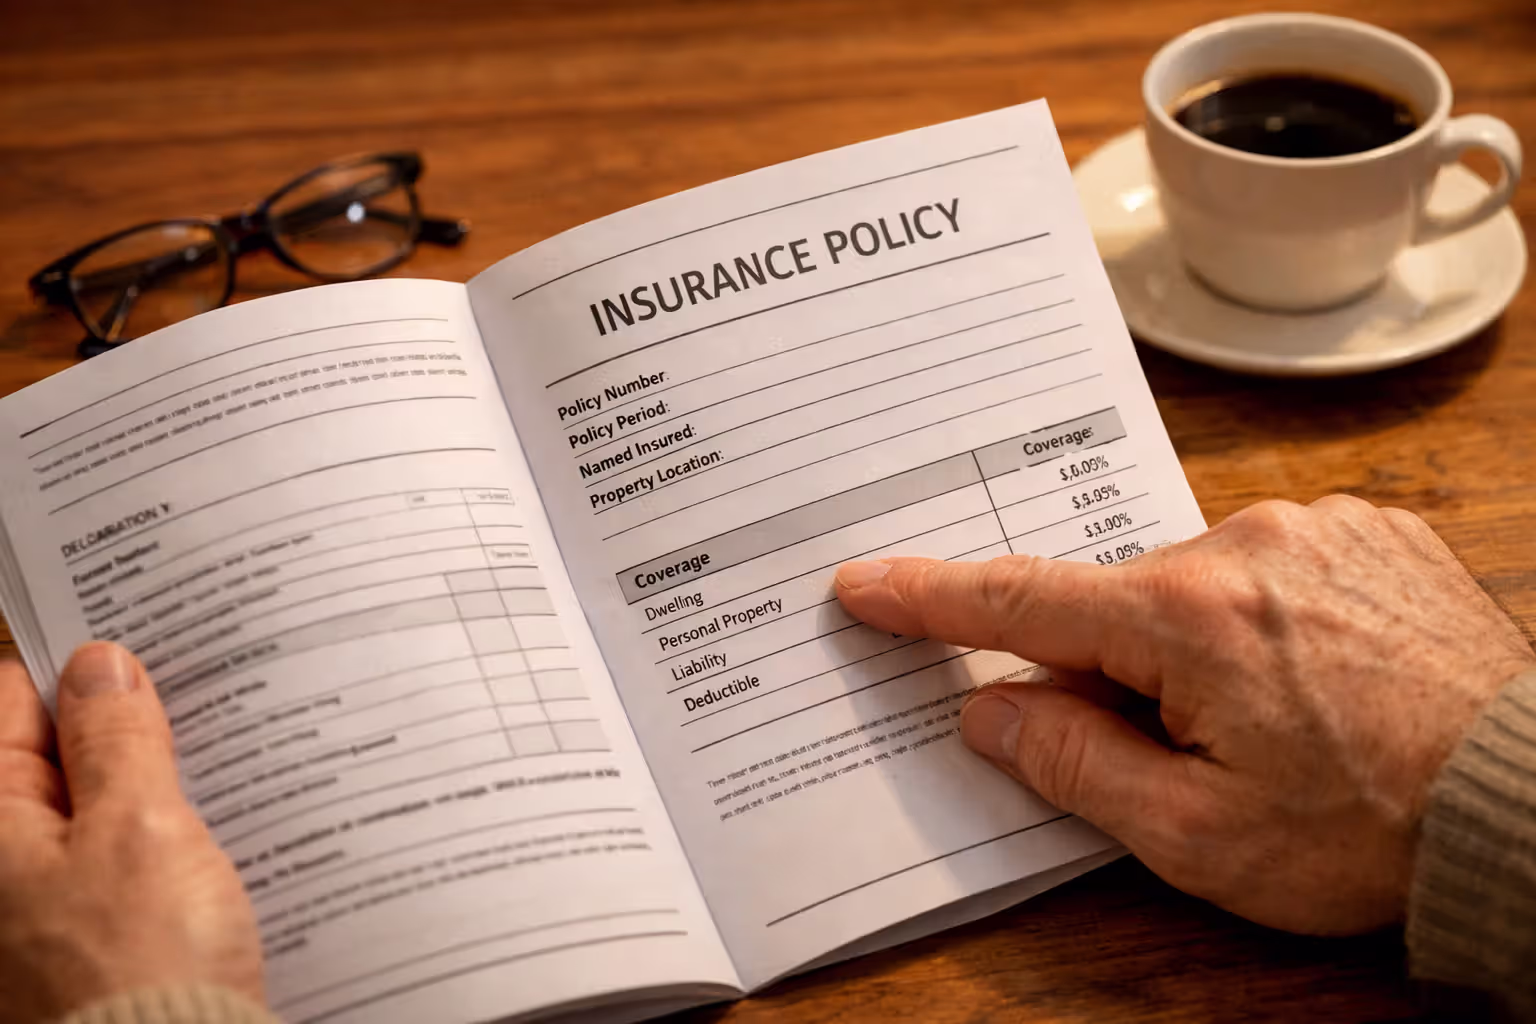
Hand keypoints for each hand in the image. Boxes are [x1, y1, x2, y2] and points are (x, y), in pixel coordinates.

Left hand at [0, 642, 263, 1020]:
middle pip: (60, 755)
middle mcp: (6, 865)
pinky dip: (172, 835)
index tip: (147, 638)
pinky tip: (227, 827)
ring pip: (103, 807)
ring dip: (161, 780)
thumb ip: (116, 739)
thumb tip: (99, 665)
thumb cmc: (142, 966)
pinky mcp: (99, 940)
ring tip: (232, 757)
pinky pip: (128, 860)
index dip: (79, 664)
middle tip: (205, 692)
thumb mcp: (139, 827)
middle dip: (129, 722)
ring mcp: (49, 907)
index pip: (13, 702)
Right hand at [834, 496, 1535, 934]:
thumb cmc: (1372, 832)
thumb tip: (992, 706)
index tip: (865, 583)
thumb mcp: (1199, 837)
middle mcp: (1247, 544)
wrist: (1529, 807)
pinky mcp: (1368, 529)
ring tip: (1272, 724)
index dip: (932, 597)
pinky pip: (1262, 562)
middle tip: (1174, 748)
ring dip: (1191, 645)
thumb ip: (1074, 763)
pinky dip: (1253, 616)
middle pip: (1114, 600)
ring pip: (1190, 582)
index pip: (1021, 599)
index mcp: (1190, 617)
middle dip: (1111, 666)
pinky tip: (1309, 679)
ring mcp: (1315, 526)